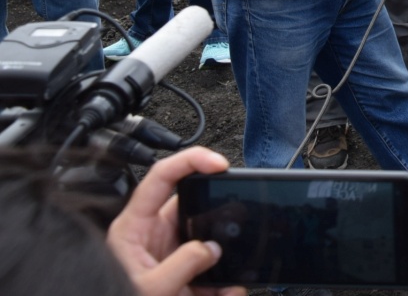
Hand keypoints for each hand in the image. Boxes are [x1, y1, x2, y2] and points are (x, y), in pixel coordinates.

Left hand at [104, 146, 245, 295]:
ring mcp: (168, 257)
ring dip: (225, 258)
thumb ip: (182, 265)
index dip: (191, 161)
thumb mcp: (148, 289)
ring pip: (207, 242)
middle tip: (238, 224)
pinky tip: (230, 292)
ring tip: (233, 278)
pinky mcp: (181, 279)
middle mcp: (151, 237)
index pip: (162, 178)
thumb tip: (212, 247)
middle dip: (219, 216)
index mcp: (133, 228)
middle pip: (193, 208)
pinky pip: (210, 272)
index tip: (219, 164)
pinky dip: (225, 284)